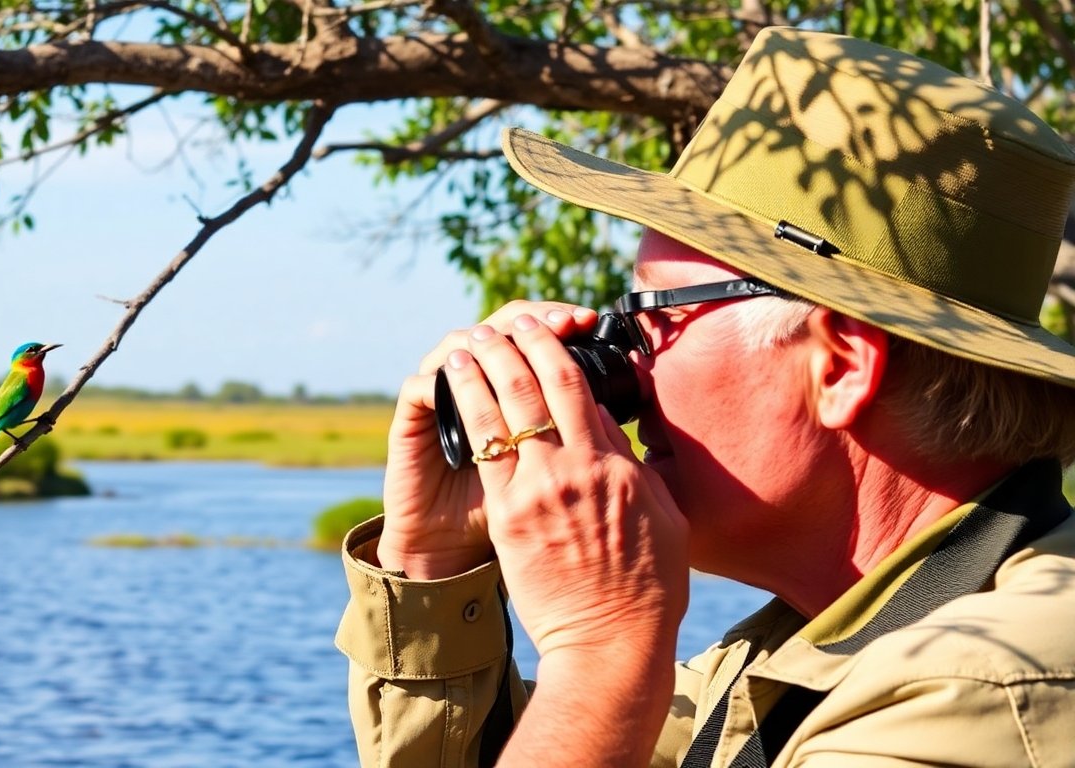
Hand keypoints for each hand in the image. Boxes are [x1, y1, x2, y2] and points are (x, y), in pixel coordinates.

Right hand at [376, 301, 598, 578]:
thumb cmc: (514, 527)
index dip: (558, 327)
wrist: (449, 555)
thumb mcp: (558, 484)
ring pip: (456, 345)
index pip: (535, 346)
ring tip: (507, 335)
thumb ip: (582, 445)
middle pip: (500, 331)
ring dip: (482, 337)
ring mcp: (442, 404)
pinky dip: (438, 377)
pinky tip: (457, 370)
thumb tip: (617, 410)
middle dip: (531, 321)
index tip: (589, 320)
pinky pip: (419, 388)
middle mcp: (478, 390)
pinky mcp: (411, 426)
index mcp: (515, 400)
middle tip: (564, 317)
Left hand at [442, 311, 689, 654]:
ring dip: (480, 367)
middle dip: (513, 344)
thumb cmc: (646, 584)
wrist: (611, 642)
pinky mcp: (507, 517)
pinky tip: (451, 389)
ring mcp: (536, 492)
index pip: (577, 386)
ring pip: (499, 409)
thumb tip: (605, 421)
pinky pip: (480, 450)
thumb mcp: (662, 515)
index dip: (554, 347)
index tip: (542, 327)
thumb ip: (632, 464)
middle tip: (500, 325)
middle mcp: (573, 469)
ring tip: (467, 344)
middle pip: (535, 385)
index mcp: (613, 465)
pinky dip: (465, 410)